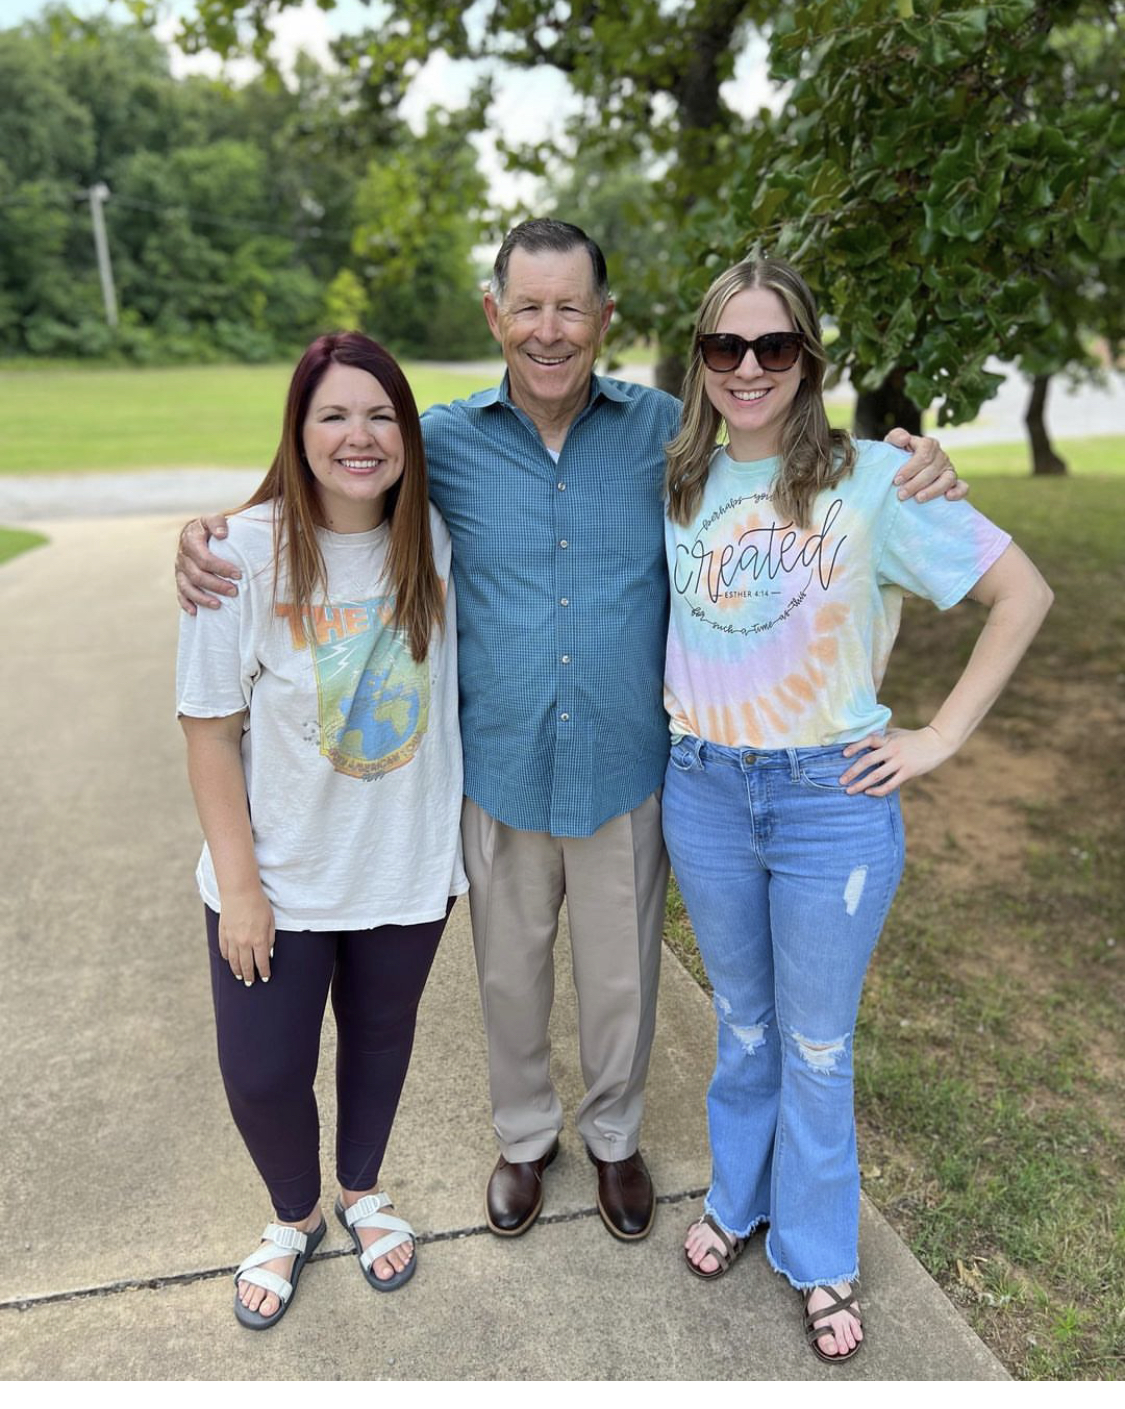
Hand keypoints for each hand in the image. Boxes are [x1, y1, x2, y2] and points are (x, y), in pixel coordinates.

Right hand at [176, 513, 236, 613]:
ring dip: (202, 598)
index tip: (238, 574)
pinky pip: (180, 593)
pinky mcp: (179, 579)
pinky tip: (195, 612)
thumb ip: (217, 522)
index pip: (204, 558)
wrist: (195, 531)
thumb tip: (223, 535)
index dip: (221, 568)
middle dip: (216, 585)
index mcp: (190, 541)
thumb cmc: (209, 527)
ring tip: (219, 605)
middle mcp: (182, 556)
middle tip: (235, 591)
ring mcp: (179, 569)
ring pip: (187, 587)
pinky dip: (186, 603)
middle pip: (197, 575)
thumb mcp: (212, 519)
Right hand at [217, 888, 274, 985]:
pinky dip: (227, 958)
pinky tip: (230, 961)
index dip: (264, 972)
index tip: (266, 978)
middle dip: (250, 976)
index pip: (261, 962)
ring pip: (233, 961)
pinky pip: (224, 950)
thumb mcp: (271, 921)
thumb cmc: (259, 904)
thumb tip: (268, 953)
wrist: (240, 891)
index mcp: (259, 939)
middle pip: (246, 965)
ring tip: (240, 977)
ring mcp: (232, 938)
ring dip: (237, 971)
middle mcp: (244, 942)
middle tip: (251, 983)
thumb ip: (270, 938)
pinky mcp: (223, 933)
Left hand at [839, 725, 956, 795]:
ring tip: (850, 791)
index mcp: (888, 739)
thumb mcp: (897, 733)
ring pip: (876, 775)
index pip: (868, 740)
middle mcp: (892, 750)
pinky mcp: (908, 772)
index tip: (843, 754)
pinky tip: (869, 792)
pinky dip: (878, 790)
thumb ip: (883, 737)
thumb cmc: (914, 738)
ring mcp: (900, 762)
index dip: (855, 747)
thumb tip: (866, 740)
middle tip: (841, 780)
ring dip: (861, 784)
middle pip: (867, 761)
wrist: (937, 742)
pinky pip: (890, 784)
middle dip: (852, 772)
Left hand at [884, 428, 968, 502]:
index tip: (896, 481)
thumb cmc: (896, 456)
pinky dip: (958, 492)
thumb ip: (896, 437)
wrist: (900, 470)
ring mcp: (949, 470)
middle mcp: (941, 456)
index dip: (910, 468)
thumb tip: (905, 439)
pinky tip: (947, 497)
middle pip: (932, 469)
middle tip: (901, 495)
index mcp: (928, 444)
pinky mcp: (954, 483)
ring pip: (947, 479)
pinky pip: (962, 487)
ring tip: (918, 499)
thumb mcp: (892, 444)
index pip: (924, 454)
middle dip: (915, 483)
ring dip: (932, 490)